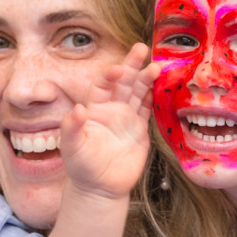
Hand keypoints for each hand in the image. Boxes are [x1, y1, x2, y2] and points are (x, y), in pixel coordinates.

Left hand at [59, 43, 159, 198]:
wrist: (100, 188)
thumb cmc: (81, 167)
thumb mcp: (72, 147)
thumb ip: (72, 128)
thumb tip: (76, 109)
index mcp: (93, 108)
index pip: (102, 85)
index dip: (110, 75)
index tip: (117, 68)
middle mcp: (111, 109)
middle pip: (123, 82)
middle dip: (131, 65)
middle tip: (141, 48)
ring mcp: (126, 118)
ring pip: (138, 92)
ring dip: (147, 78)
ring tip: (157, 66)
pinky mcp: (139, 129)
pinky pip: (149, 108)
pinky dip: (156, 96)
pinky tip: (164, 85)